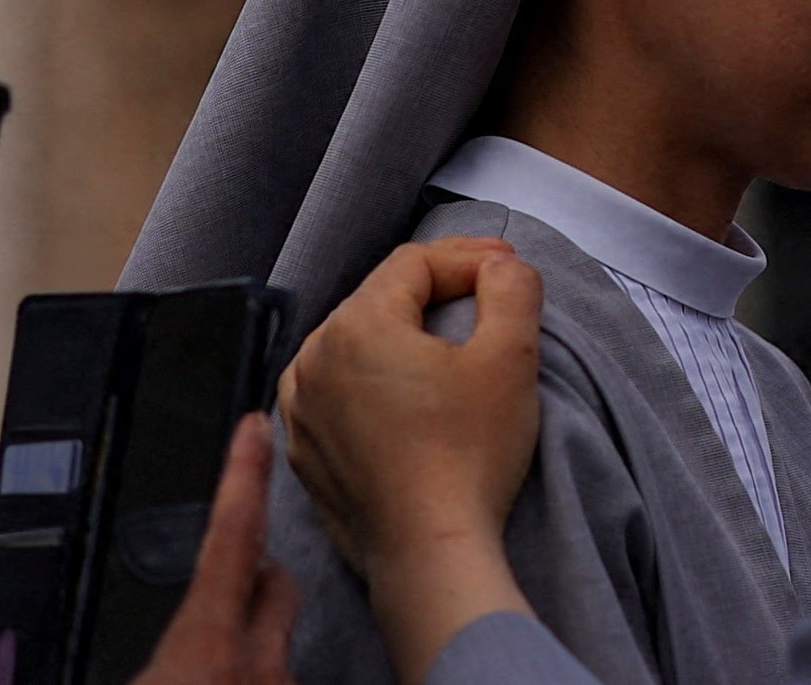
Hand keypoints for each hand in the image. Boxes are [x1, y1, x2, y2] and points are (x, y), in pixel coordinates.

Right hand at [122, 417, 295, 684]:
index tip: (256, 426)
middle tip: (223, 589)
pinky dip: (254, 681)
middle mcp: (262, 667)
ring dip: (249, 649)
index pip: (233, 537)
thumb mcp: (130, 682)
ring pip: (278, 645)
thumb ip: (130, 650)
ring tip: (209, 671)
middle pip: (275, 587)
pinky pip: (278, 679)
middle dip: (255, 576)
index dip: (244, 476)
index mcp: (207, 649)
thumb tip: (122, 647)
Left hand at [281, 237, 543, 684]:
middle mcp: (312, 360)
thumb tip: (498, 267)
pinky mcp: (304, 454)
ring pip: (352, 345)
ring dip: (398, 337)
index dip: (468, 257)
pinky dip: (368, 382)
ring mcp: (299, 411)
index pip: (415, 262)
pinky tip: (398, 396)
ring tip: (441, 348)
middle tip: (486, 301)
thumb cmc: (470, 451)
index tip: (508, 271)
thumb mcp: (511, 354)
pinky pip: (334, 394)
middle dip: (435, 293)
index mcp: (356, 325)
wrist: (429, 553)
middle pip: (380, 298)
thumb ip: (511, 286)